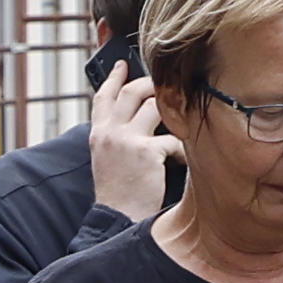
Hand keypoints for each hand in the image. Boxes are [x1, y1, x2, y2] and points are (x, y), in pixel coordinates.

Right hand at [89, 70, 176, 220]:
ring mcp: (126, 139)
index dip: (114, 77)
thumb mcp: (107, 160)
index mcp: (98, 134)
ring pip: (154, 104)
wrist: (118, 219)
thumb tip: (141, 118)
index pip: (103, 96)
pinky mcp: (146, 151)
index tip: (122, 64)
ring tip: (182, 120)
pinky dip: (183, 148)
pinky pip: (173, 136)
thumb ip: (116, 137)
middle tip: (165, 87)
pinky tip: (184, 160)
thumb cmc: (118, 195)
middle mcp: (109, 132)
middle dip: (152, 84)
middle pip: (132, 91)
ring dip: (173, 111)